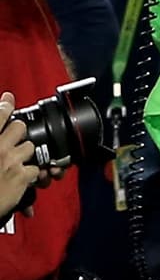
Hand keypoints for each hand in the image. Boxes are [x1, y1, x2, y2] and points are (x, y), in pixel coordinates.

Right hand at [0, 94, 37, 221]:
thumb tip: (3, 120)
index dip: (5, 105)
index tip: (8, 99)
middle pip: (19, 127)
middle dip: (19, 132)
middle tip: (14, 141)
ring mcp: (10, 161)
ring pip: (30, 147)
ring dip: (25, 155)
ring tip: (14, 165)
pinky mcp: (21, 176)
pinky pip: (35, 169)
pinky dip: (30, 175)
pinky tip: (21, 180)